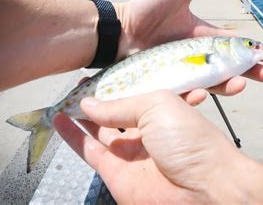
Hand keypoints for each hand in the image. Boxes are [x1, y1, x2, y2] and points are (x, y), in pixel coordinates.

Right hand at [54, 90, 255, 202]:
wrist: (204, 188)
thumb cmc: (191, 139)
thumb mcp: (157, 106)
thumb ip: (120, 105)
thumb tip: (89, 104)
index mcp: (162, 109)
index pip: (132, 93)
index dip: (113, 85)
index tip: (95, 73)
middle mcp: (146, 130)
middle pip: (114, 112)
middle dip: (95, 99)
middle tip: (75, 85)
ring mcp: (131, 152)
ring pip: (99, 130)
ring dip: (80, 115)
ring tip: (62, 98)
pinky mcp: (116, 172)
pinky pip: (89, 150)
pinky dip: (72, 136)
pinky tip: (58, 119)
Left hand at [113, 0, 262, 102]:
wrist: (119, 29)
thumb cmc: (145, 10)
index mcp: (202, 37)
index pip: (232, 45)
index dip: (249, 50)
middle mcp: (196, 57)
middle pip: (228, 68)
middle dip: (250, 72)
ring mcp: (183, 72)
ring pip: (210, 83)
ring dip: (228, 85)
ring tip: (240, 85)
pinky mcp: (168, 84)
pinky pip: (183, 93)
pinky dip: (193, 95)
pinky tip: (202, 94)